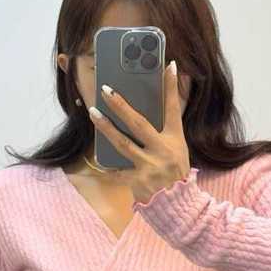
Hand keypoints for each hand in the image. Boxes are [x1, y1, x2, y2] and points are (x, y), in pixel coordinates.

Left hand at [88, 60, 190, 204]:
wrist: (177, 205)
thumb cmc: (174, 173)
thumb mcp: (177, 149)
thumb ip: (164, 132)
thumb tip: (148, 111)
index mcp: (174, 139)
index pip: (173, 109)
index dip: (171, 87)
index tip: (167, 65)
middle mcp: (163, 150)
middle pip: (138, 123)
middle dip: (121, 105)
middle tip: (106, 90)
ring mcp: (150, 166)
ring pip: (123, 143)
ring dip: (106, 127)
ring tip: (93, 112)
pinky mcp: (139, 182)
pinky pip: (118, 173)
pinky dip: (108, 169)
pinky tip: (97, 163)